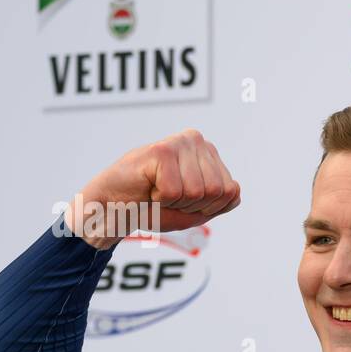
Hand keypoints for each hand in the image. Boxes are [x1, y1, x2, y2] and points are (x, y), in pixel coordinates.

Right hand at [63, 129, 241, 248]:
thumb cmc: (155, 207)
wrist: (115, 208)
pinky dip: (160, 199)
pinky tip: (149, 187)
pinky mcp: (161, 150)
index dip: (208, 208)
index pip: (231, 192)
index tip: (184, 201)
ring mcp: (180, 142)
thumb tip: (235, 188)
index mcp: (210, 153)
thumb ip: (223, 201)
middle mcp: (197, 141)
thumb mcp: (198, 210)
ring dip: (175, 202)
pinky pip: (175, 191)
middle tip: (169, 197)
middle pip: (216, 192)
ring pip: (198, 192)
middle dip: (192, 206)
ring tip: (158, 191)